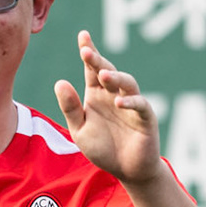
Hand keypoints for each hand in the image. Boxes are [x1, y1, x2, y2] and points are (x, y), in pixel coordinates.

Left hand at [53, 30, 163, 184]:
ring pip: (127, 83)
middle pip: (108, 71)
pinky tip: (118, 102)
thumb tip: (60, 81)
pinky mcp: (146, 118)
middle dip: (98, 60)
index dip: (89, 52)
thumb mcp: (80, 130)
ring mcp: (131, 105)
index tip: (83, 35)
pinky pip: (140, 105)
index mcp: (96, 95)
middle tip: (86, 52)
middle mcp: (114, 95)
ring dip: (116, 77)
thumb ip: (70, 108)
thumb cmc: (103, 148)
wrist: (126, 170)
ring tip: (103, 74)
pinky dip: (130, 102)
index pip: (92, 69)